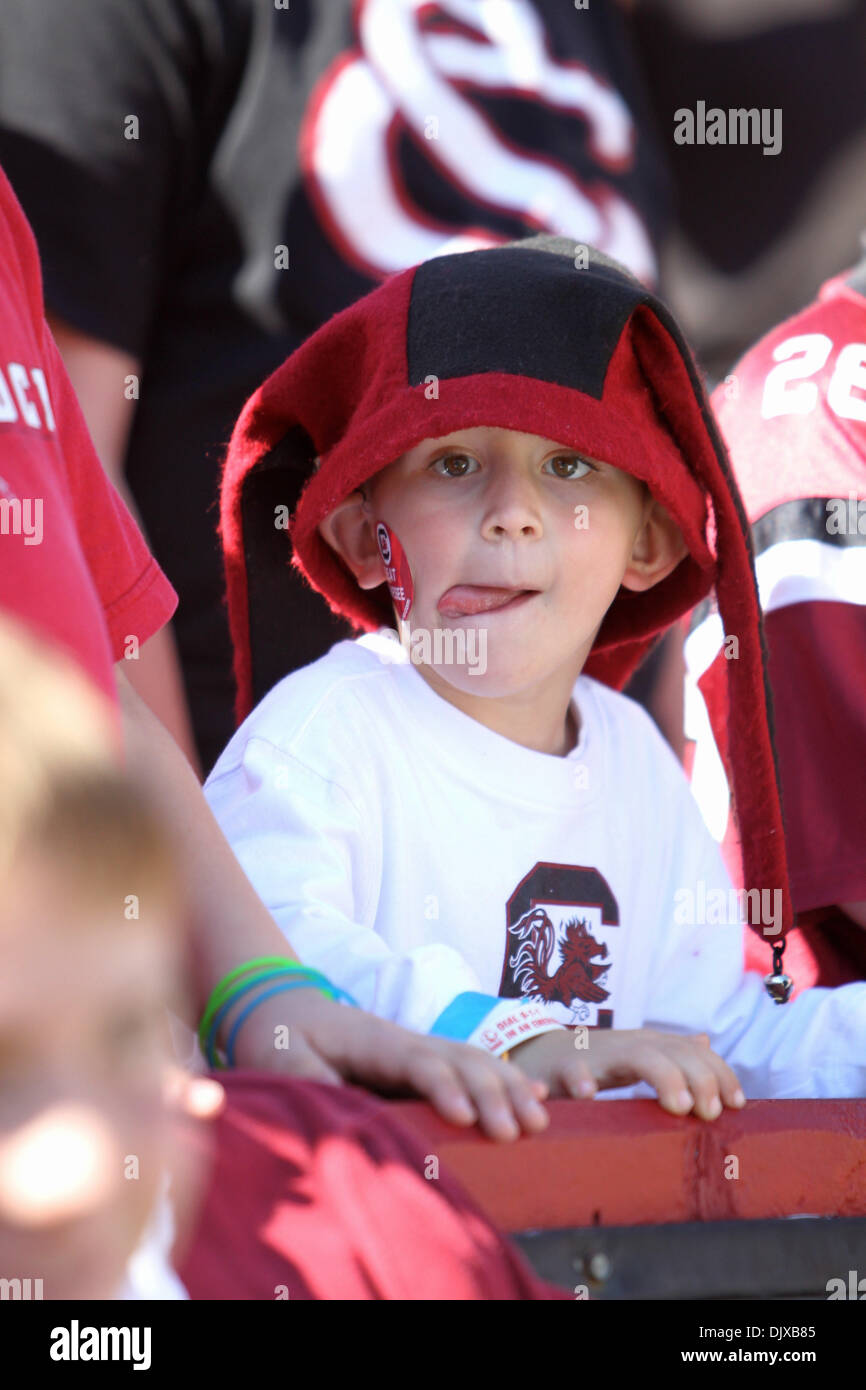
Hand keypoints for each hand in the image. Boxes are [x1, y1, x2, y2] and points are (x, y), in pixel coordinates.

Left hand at [226, 988, 550, 1141]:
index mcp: (374, 1041)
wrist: (281, 1005)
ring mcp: (419, 1047)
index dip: (444, 1089)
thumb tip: (334, 1106)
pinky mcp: (423, 1061)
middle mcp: (406, 1040)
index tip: (465, 1120)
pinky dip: (508, 1081)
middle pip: (461, 1061)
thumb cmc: (279, 1035)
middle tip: (519, 1132)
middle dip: (494, 1093)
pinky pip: (473, 1067)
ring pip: (476, 1061)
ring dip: (510, 1088)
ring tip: (538, 1123)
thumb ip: (305, 1078)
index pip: (419, 1062)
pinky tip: (539, 1098)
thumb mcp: (278, 1057)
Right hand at [508, 1027, 745, 1120]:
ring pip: (638, 1056)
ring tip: (679, 1105)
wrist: (537, 1052)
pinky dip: (583, 1081)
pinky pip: (575, 1072)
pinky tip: (591, 1096)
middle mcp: (629, 1044)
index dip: (720, 1074)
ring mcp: (598, 1054)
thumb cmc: (594, 1062)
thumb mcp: (636, 1053)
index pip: (694, 1053)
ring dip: (664, 1077)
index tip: (737, 1104)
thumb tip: (707, 1043)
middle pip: (674, 1052)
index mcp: (649, 1045)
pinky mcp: (564, 1067)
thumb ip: (671, 1052)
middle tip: (711, 1112)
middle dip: (698, 1078)